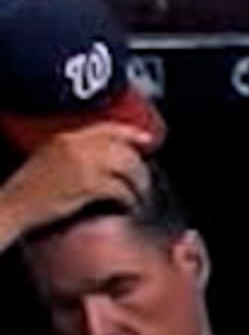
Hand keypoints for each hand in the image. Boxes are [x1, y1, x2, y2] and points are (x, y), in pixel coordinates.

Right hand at [0, 121, 154, 239]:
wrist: (12, 206)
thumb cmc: (28, 190)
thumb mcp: (50, 159)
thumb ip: (76, 152)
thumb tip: (109, 158)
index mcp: (66, 138)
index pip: (108, 128)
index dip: (133, 133)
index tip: (148, 141)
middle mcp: (76, 146)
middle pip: (124, 149)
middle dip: (140, 167)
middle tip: (143, 182)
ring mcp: (83, 164)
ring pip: (129, 167)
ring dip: (139, 184)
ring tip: (138, 196)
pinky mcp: (88, 185)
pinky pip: (121, 189)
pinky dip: (129, 200)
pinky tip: (127, 206)